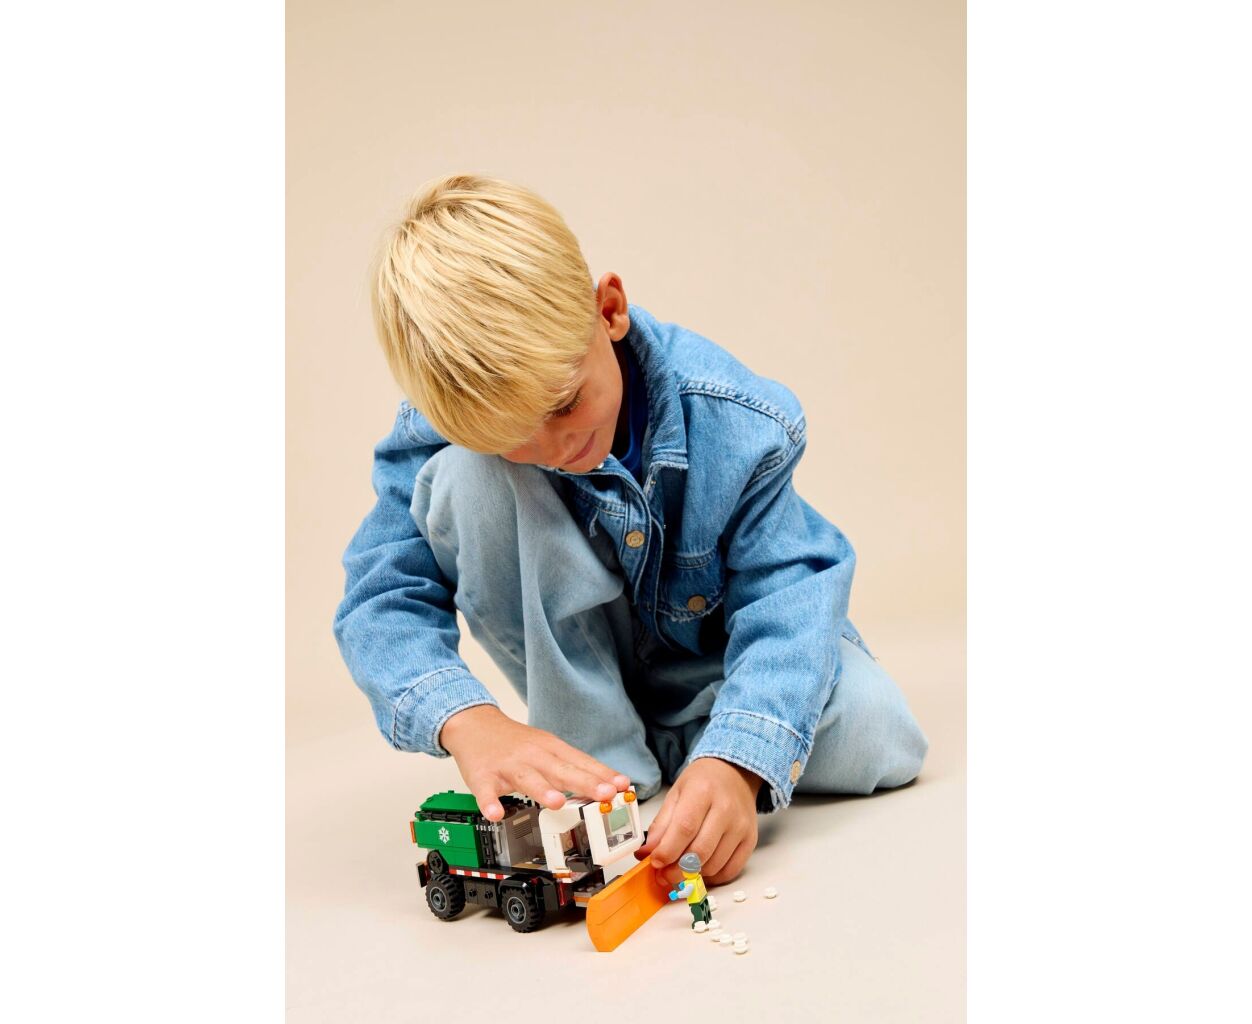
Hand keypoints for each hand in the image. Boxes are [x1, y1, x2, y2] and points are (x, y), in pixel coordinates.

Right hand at [438, 705, 629, 821]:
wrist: (474, 724)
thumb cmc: (516, 741)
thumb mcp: (548, 747)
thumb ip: (574, 767)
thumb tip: (609, 784)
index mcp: (551, 749)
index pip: (581, 762)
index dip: (602, 775)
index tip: (622, 786)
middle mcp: (533, 756)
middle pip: (560, 770)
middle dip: (584, 782)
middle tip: (604, 794)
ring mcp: (508, 766)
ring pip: (527, 779)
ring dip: (542, 790)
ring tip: (558, 803)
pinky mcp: (483, 776)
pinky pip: (486, 792)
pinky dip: (490, 802)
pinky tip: (496, 813)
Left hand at [635, 757, 761, 887]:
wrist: (735, 773)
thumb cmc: (703, 782)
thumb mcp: (676, 793)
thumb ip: (661, 824)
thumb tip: (648, 852)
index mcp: (703, 791)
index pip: (684, 828)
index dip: (667, 850)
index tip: (655, 862)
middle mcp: (726, 809)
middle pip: (700, 851)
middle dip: (677, 870)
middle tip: (663, 875)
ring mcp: (741, 826)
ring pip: (714, 864)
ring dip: (693, 875)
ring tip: (679, 871)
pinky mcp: (751, 840)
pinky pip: (731, 870)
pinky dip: (712, 877)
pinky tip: (700, 870)